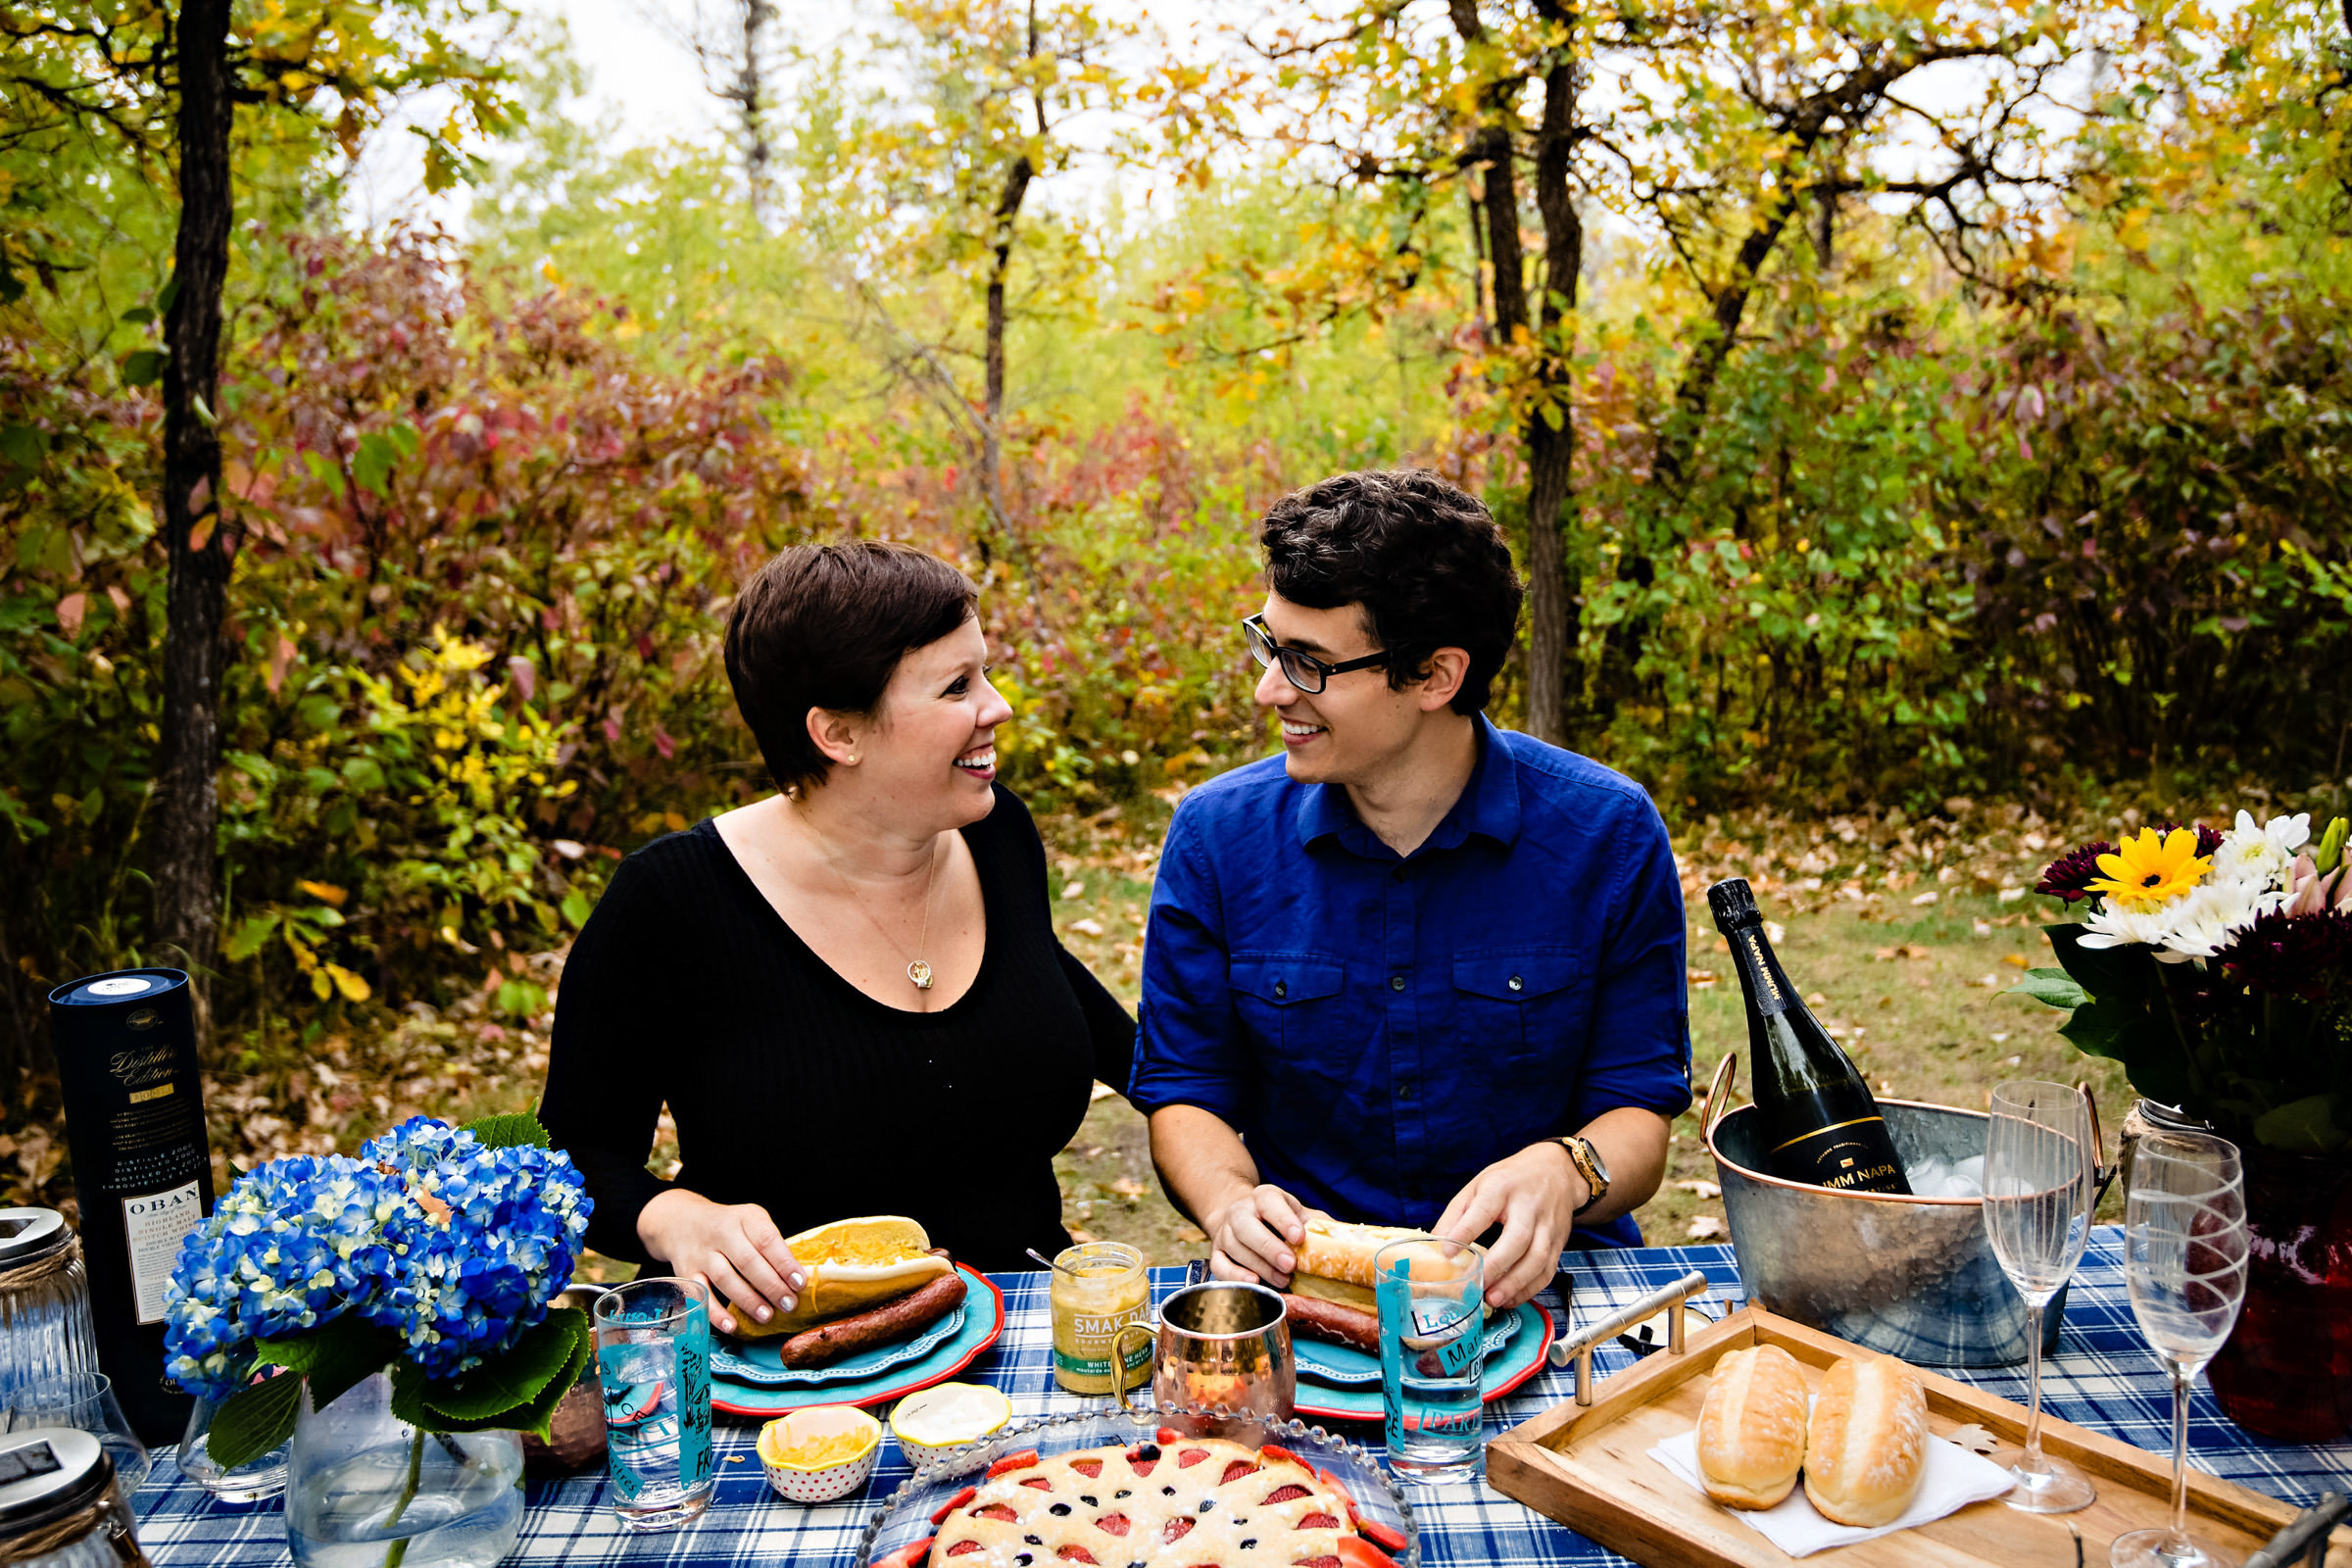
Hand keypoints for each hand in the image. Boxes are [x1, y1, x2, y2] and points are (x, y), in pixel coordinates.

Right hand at [636, 1190, 806, 1335]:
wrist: (682, 1221)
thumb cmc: (729, 1226)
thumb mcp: (752, 1221)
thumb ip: (771, 1245)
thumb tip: (795, 1278)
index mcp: (745, 1218)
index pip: (766, 1239)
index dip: (784, 1263)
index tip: (799, 1283)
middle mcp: (721, 1233)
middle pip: (747, 1261)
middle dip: (771, 1286)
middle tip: (788, 1304)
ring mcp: (702, 1253)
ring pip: (725, 1279)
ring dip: (748, 1300)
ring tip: (767, 1316)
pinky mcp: (687, 1272)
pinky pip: (702, 1294)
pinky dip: (716, 1313)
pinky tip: (732, 1325)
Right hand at [1203, 1185, 1310, 1288]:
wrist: (1243, 1216)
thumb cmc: (1278, 1219)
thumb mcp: (1298, 1213)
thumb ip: (1318, 1225)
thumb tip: (1343, 1240)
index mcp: (1264, 1197)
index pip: (1270, 1203)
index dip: (1284, 1220)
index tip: (1299, 1237)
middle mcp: (1240, 1211)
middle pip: (1247, 1227)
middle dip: (1269, 1248)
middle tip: (1290, 1265)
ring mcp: (1225, 1232)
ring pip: (1235, 1248)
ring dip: (1260, 1266)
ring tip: (1283, 1280)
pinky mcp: (1216, 1253)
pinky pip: (1219, 1266)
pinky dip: (1235, 1276)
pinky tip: (1254, 1282)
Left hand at [1434, 1144, 1585, 1310]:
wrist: (1556, 1171)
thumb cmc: (1512, 1179)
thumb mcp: (1479, 1185)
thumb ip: (1457, 1214)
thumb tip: (1436, 1243)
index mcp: (1502, 1187)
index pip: (1484, 1210)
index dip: (1465, 1232)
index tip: (1448, 1254)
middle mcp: (1529, 1206)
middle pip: (1517, 1238)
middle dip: (1497, 1266)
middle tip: (1478, 1286)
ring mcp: (1547, 1225)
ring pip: (1537, 1258)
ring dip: (1516, 1283)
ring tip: (1493, 1299)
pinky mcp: (1559, 1242)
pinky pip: (1548, 1269)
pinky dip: (1530, 1288)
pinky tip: (1511, 1297)